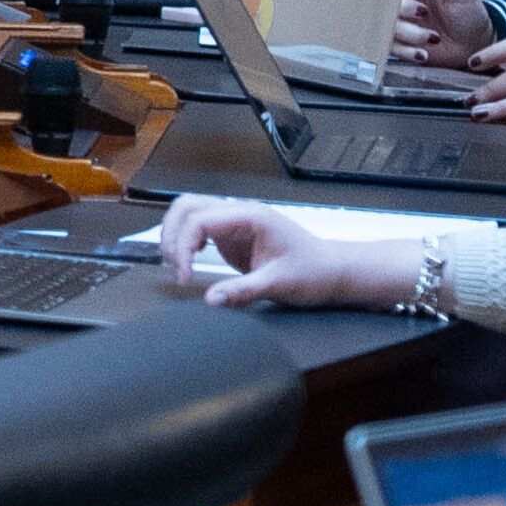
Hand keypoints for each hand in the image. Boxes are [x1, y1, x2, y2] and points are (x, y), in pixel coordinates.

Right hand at [156, 198, 409, 312]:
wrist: (334, 273)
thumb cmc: (315, 273)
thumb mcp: (278, 285)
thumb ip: (242, 291)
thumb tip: (211, 300)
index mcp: (250, 217)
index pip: (199, 220)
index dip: (183, 246)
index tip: (184, 275)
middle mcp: (240, 213)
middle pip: (186, 206)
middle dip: (171, 234)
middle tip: (173, 266)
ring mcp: (235, 222)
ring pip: (189, 211)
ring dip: (175, 234)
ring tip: (177, 263)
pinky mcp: (232, 235)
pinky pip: (198, 227)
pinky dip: (186, 240)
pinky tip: (190, 260)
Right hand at [393, 0, 496, 72]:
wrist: (474, 43)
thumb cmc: (468, 12)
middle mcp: (401, 1)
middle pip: (384, 0)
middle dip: (402, 7)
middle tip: (424, 12)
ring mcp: (398, 23)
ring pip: (386, 25)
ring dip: (409, 32)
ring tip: (434, 37)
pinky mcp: (399, 43)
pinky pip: (390, 47)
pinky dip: (406, 51)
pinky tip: (424, 53)